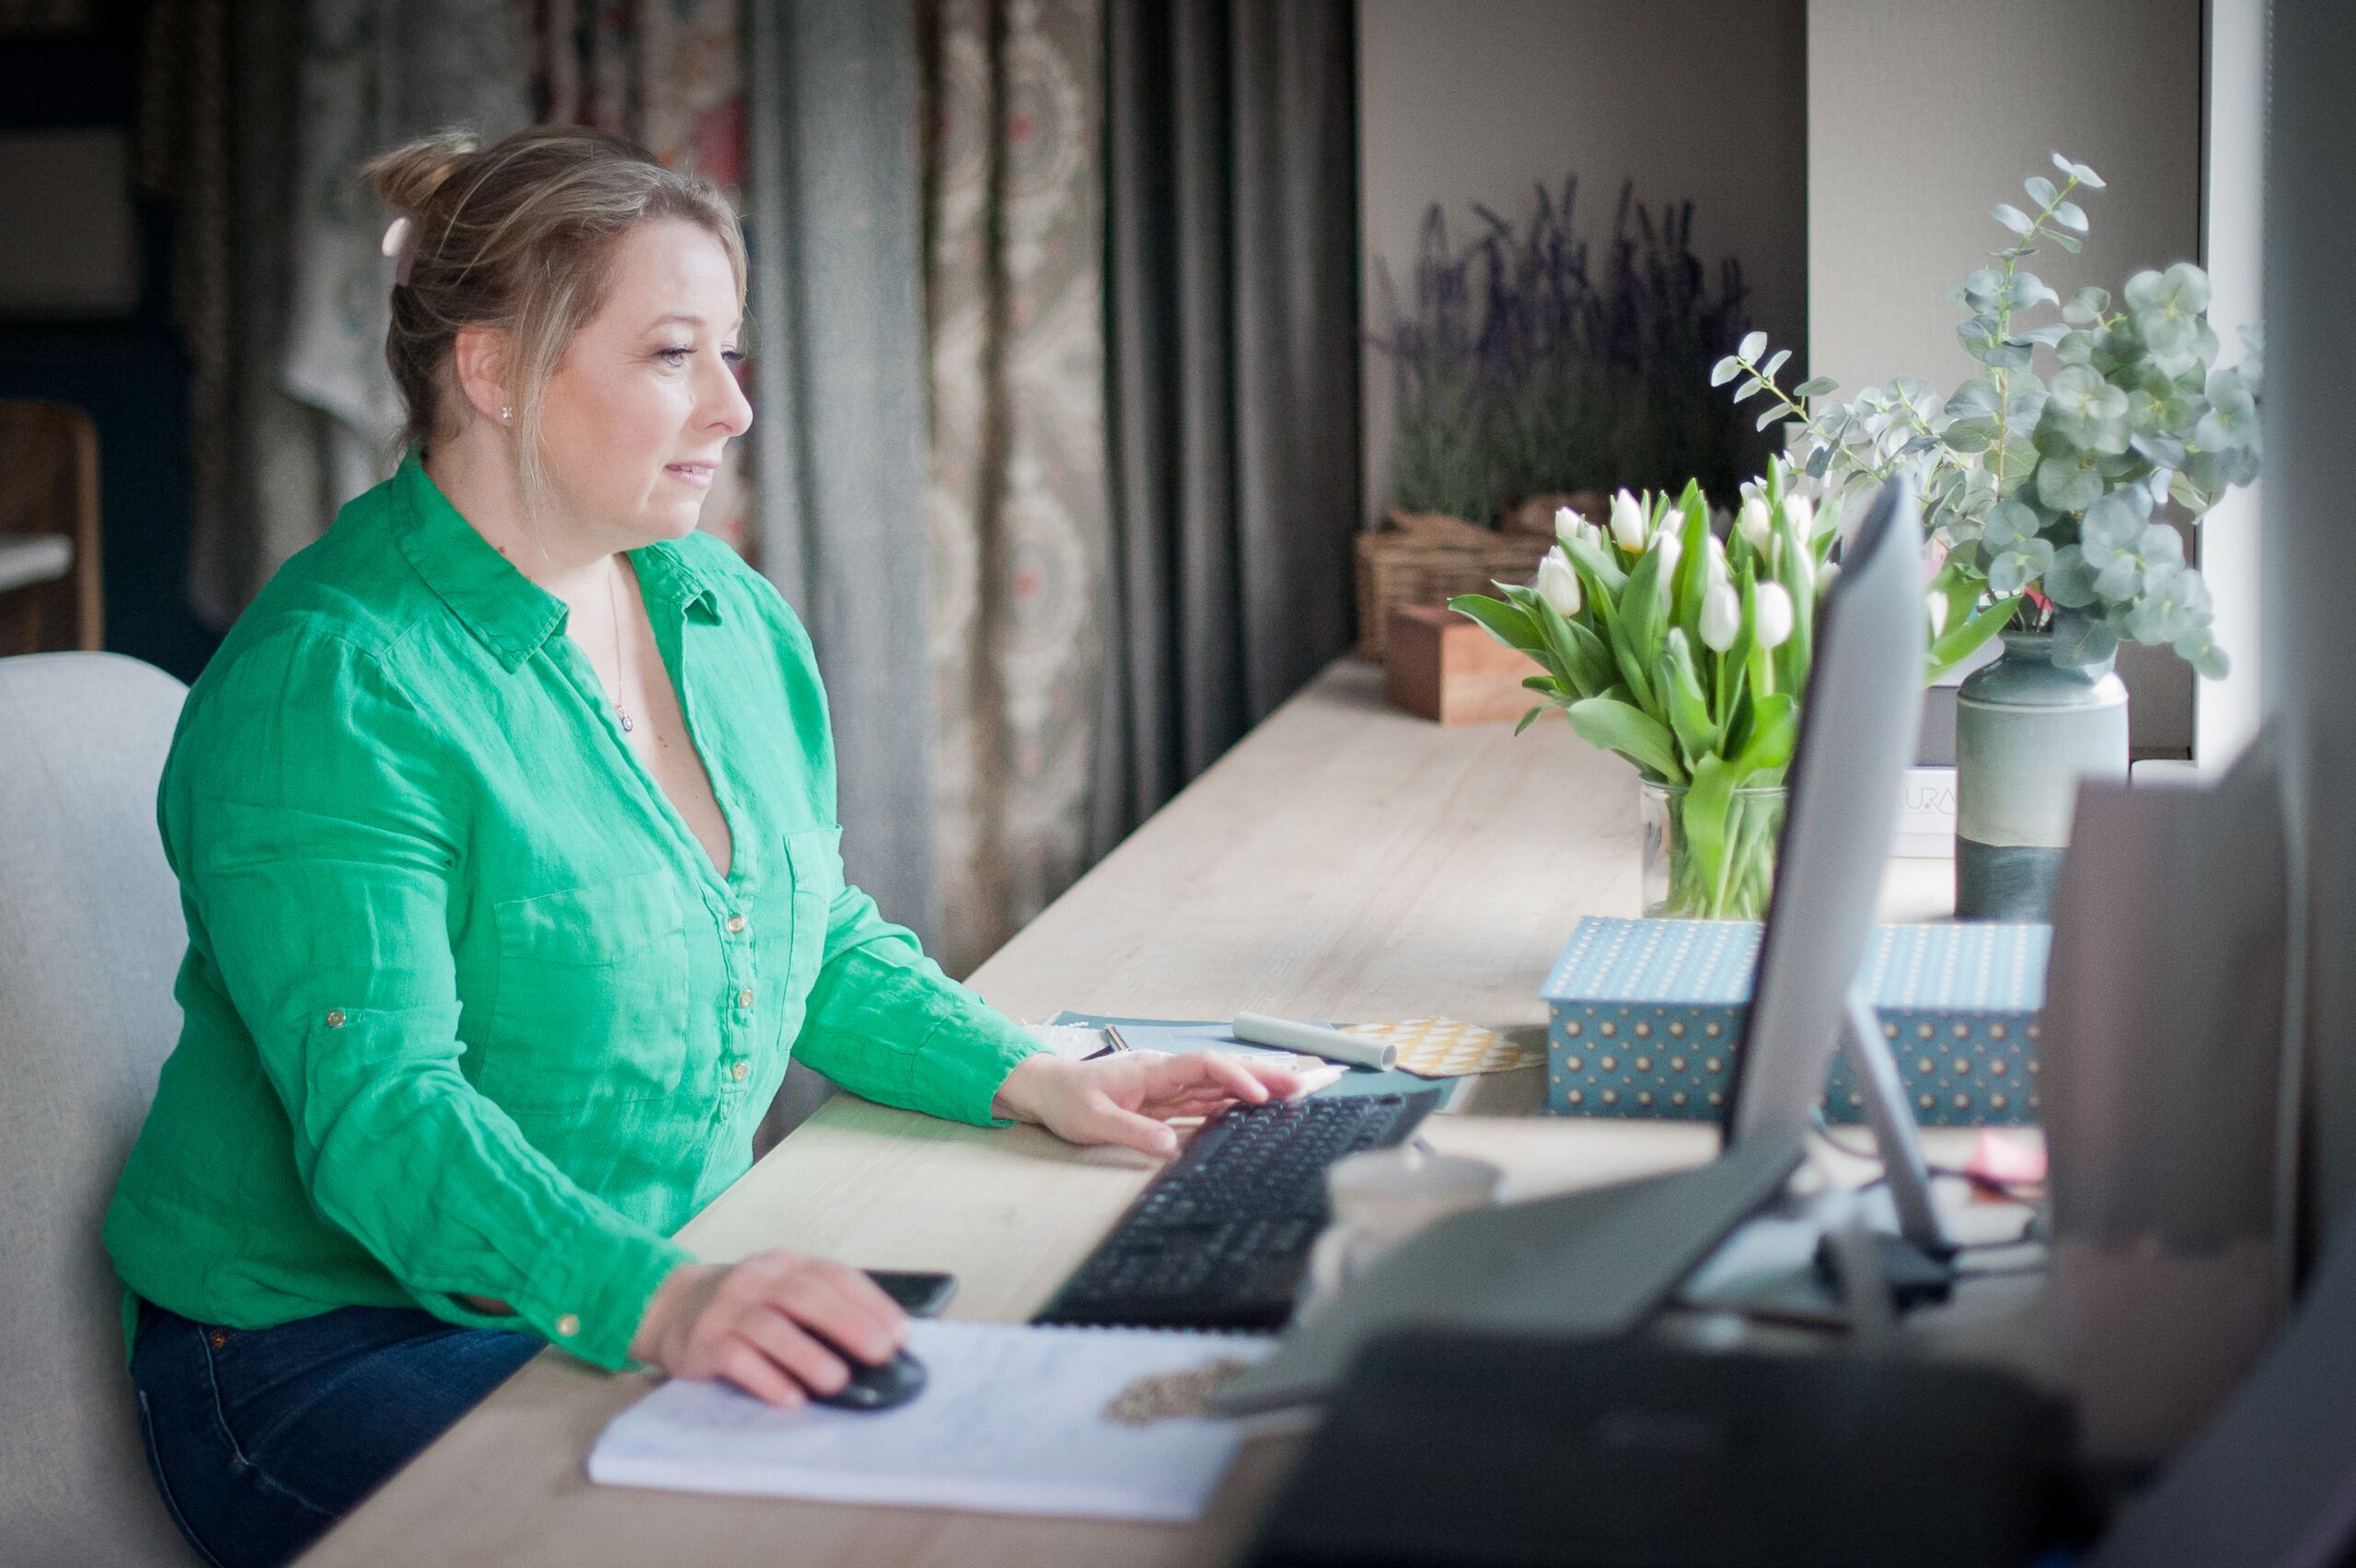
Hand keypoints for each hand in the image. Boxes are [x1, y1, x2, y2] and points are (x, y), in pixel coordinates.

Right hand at [628, 1250, 907, 1407]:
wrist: (670, 1306)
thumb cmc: (745, 1306)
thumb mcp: (781, 1291)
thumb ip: (821, 1306)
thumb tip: (880, 1342)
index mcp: (787, 1265)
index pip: (835, 1276)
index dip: (871, 1303)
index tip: (901, 1333)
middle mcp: (757, 1280)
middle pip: (805, 1296)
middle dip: (847, 1323)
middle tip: (880, 1352)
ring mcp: (727, 1309)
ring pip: (770, 1327)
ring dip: (807, 1355)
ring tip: (837, 1381)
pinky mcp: (703, 1342)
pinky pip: (735, 1358)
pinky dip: (765, 1379)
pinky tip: (789, 1399)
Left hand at [990, 1049, 1306, 1156]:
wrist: (1046, 1089)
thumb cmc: (1068, 1100)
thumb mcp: (1093, 1122)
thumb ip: (1134, 1132)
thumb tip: (1171, 1146)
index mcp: (1152, 1070)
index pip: (1205, 1067)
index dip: (1237, 1079)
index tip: (1262, 1098)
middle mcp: (1166, 1073)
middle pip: (1223, 1070)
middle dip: (1264, 1075)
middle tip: (1304, 1084)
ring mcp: (1168, 1085)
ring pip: (1220, 1083)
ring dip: (1256, 1086)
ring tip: (1295, 1094)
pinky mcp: (1166, 1100)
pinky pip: (1207, 1098)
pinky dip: (1235, 1100)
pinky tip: (1257, 1108)